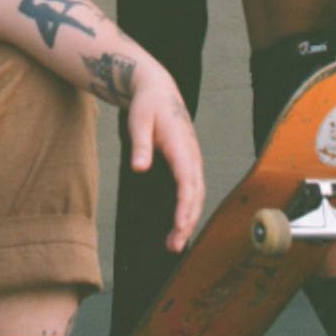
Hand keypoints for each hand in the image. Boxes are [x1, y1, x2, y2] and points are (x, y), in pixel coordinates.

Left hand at [123, 72, 205, 250]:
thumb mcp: (138, 121)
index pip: (187, 182)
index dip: (185, 206)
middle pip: (195, 195)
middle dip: (187, 221)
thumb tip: (139, 168)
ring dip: (188, 219)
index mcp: (181, 147)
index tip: (179, 225)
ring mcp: (192, 160)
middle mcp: (191, 156)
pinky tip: (179, 225)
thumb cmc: (147, 105)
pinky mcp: (187, 163)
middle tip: (174, 245)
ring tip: (175, 243)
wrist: (158, 90)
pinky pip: (192, 190)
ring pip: (196, 195)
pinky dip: (188, 209)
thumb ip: (140, 145)